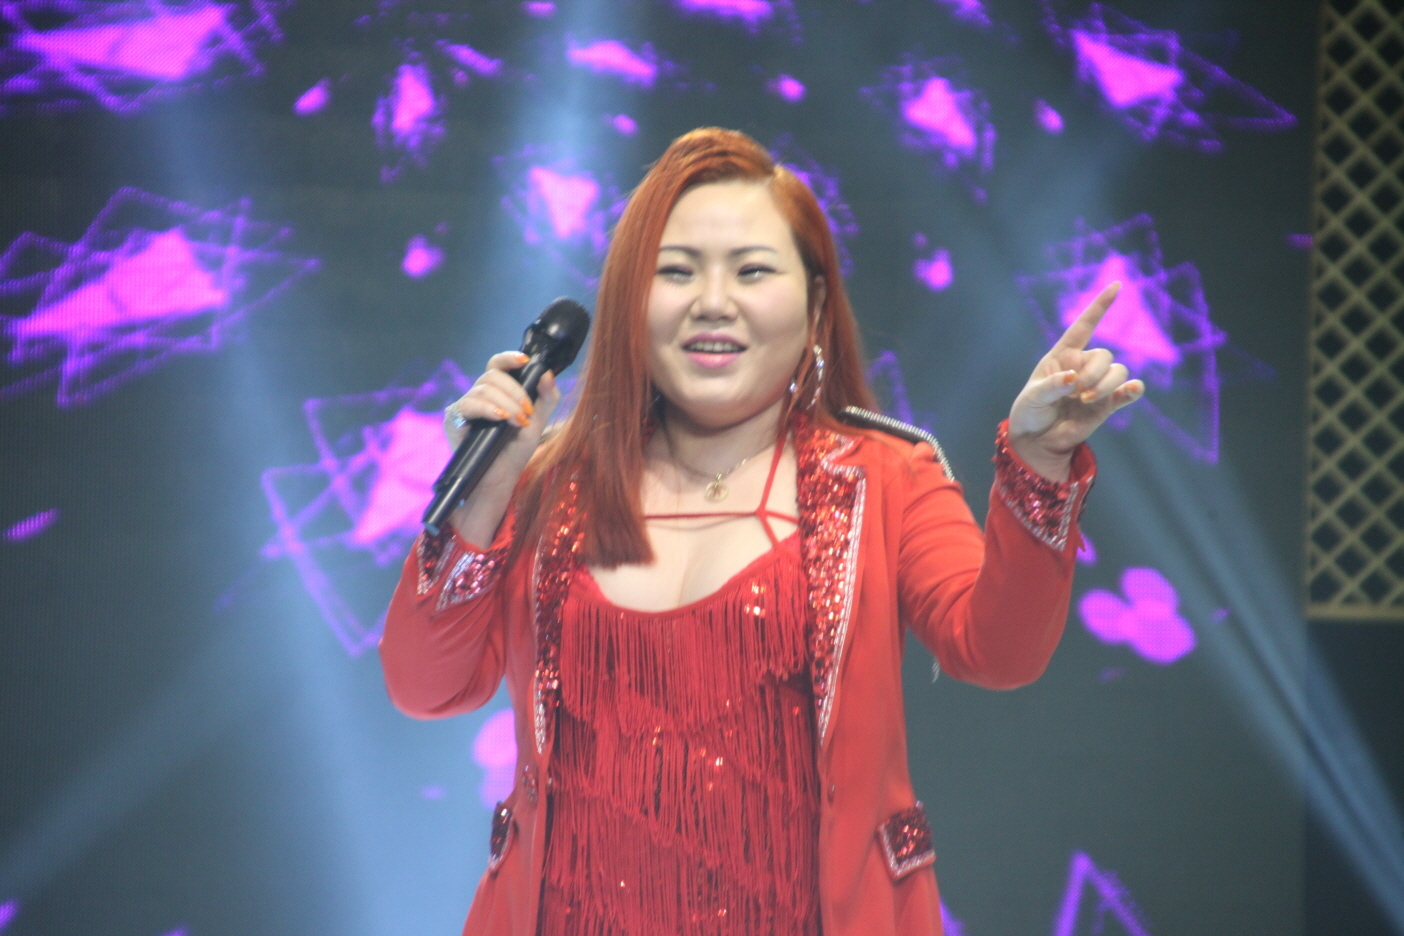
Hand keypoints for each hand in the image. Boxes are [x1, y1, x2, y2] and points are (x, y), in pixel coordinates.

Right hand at [440, 350, 561, 544]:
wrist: (500, 478)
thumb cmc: (515, 450)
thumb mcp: (538, 422)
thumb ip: (547, 398)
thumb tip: (548, 373)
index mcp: (497, 391)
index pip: (498, 365)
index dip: (508, 358)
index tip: (525, 361)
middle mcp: (479, 395)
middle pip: (492, 375)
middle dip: (514, 391)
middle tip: (527, 412)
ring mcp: (465, 406)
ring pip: (483, 389)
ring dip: (506, 403)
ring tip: (518, 422)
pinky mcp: (454, 420)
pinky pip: (468, 405)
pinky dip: (487, 409)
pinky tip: (500, 418)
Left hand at [1007, 282, 1143, 480]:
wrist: (1037, 440)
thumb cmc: (1030, 412)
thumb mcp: (1032, 398)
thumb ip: (1051, 387)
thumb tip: (1074, 379)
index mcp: (1062, 355)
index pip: (1084, 326)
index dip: (1099, 306)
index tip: (1116, 286)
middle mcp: (1083, 365)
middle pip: (1104, 356)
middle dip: (1093, 374)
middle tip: (1076, 393)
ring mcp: (1097, 384)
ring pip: (1118, 372)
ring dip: (1105, 385)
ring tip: (1085, 400)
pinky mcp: (1107, 404)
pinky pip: (1128, 392)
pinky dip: (1132, 390)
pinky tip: (1131, 391)